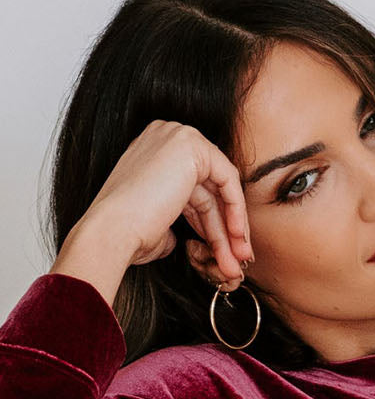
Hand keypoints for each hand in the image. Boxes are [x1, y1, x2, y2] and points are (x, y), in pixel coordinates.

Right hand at [65, 119, 253, 290]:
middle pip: (209, 189)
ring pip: (220, 188)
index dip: (211, 223)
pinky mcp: (192, 145)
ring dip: (232, 228)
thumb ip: (175, 218)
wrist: (112, 231)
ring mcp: (177, 137)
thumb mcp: (159, 223)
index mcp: (152, 153)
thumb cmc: (128, 233)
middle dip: (225, 228)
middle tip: (236, 261)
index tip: (223, 252)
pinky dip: (236, 210)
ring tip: (237, 261)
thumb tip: (180, 236)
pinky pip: (228, 179)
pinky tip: (238, 238)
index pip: (195, 188)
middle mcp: (165, 138)